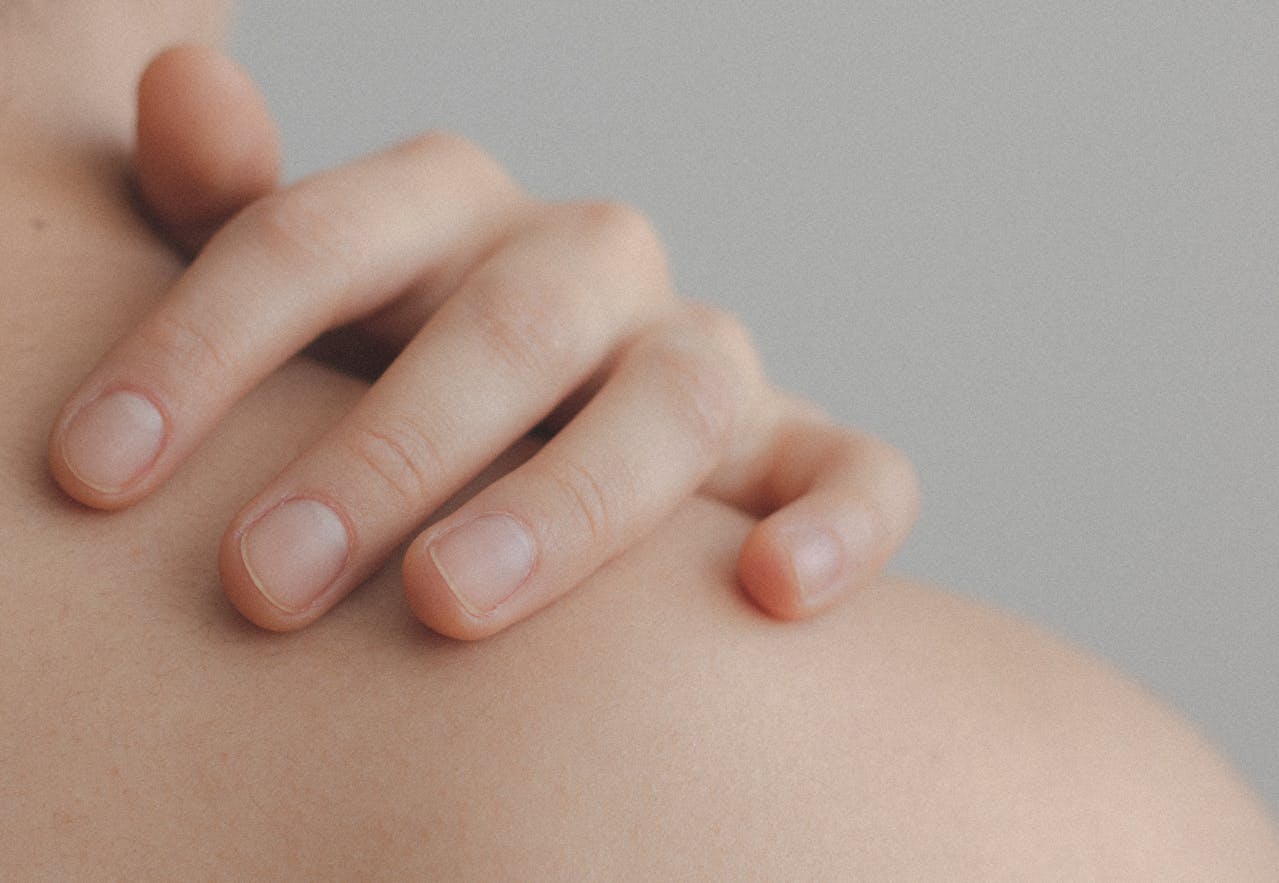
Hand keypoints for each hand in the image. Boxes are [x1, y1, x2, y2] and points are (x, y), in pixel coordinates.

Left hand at [47, 46, 919, 638]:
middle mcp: (586, 272)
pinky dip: (841, 521)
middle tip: (265, 580)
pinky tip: (775, 593)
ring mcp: (700, 362)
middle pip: (509, 319)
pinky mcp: (793, 455)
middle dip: (383, 445)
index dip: (204, 345)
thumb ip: (231, 213)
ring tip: (454, 602)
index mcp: (451, 218)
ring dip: (572, 498)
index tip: (97, 478)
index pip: (325, 234)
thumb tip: (185, 99)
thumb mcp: (294, 308)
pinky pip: (858, 468)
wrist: (525, 456)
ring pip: (677, 393)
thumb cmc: (377, 384)